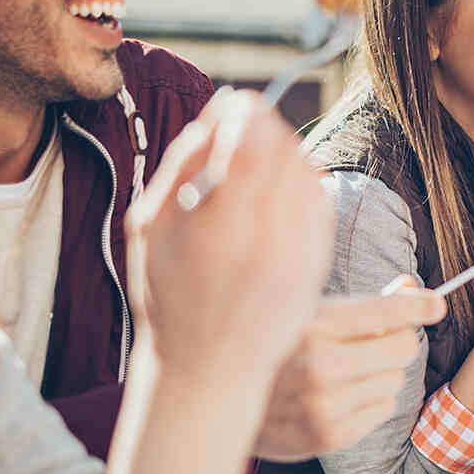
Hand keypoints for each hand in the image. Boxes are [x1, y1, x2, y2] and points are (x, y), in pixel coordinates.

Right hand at [125, 90, 333, 400]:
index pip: (254, 141)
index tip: (237, 104)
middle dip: (266, 128)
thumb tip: (219, 112)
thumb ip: (183, 164)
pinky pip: (321, 201)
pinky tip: (278, 189)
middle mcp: (270, 239)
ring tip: (256, 160)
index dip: (248, 111)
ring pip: (308, 172)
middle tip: (244, 127)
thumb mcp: (152, 227)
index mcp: (222, 227)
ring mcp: (300, 253)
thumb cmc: (169, 296)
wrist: (210, 368)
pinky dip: (302, 181)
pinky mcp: (318, 264)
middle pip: (285, 150)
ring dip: (286, 151)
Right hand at [255, 277, 446, 461]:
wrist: (219, 398)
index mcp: (313, 326)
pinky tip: (342, 394)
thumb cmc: (272, 347)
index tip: (435, 304)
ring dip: (382, 372)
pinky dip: (372, 399)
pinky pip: (382, 409)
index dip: (418, 306)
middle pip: (402, 349)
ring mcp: (325, 406)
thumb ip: (361, 303)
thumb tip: (411, 287)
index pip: (386, 312)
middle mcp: (320, 367)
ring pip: (395, 381)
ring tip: (348, 369)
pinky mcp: (328, 436)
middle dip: (397, 340)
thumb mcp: (307, 311)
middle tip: (379, 339)